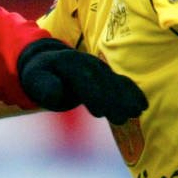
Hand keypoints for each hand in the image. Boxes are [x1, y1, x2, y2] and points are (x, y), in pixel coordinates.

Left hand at [16, 38, 147, 123]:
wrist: (49, 59)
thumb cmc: (39, 75)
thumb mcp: (34, 80)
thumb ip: (45, 87)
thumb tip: (57, 95)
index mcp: (69, 64)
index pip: (84, 81)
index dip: (93, 96)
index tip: (100, 113)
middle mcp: (87, 63)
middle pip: (104, 83)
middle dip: (115, 100)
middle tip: (124, 118)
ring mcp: (99, 68)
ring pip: (115, 82)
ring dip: (128, 97)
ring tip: (138, 112)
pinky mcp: (106, 74)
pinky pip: (121, 82)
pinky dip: (132, 92)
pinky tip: (142, 105)